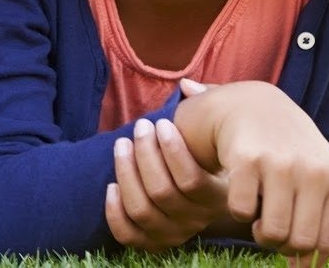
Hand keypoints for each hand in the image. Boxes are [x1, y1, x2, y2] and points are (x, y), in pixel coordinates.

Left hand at [105, 114, 226, 249]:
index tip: (161, 123)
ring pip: (142, 209)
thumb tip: (186, 86)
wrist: (201, 192)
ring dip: (126, 173)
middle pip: (161, 191)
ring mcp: (174, 232)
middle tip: (140, 127)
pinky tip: (110, 185)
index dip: (171, 150)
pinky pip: (129, 235)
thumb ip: (206, 111)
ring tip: (121, 144)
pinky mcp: (152, 241)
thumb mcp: (212, 138)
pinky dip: (115, 212)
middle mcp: (197, 219)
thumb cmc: (204, 155)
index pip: (191, 181)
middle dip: (144, 154)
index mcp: (217, 196)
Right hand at [176, 80, 328, 267]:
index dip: (303, 254)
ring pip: (273, 232)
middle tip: (270, 228)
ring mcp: (281, 163)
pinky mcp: (247, 159)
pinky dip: (238, 211)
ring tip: (258, 216)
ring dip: (260, 233)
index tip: (289, 246)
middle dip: (281, 245)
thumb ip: (319, 218)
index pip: (326, 243)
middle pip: (300, 242)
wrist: (251, 104)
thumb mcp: (317, 174)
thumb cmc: (287, 150)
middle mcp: (314, 171)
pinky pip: (242, 212)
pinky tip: (241, 192)